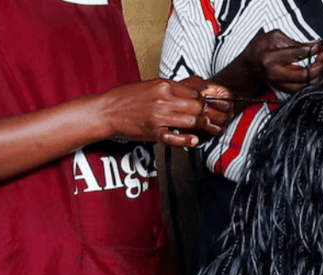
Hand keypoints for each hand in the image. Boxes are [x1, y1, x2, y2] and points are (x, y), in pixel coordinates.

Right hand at [99, 77, 232, 146]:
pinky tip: (194, 140)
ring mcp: (158, 116)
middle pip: (197, 106)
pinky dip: (186, 140)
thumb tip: (195, 86)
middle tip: (215, 117)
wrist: (107, 111)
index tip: (212, 104)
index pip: (195, 92)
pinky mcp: (153, 132)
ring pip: (190, 120)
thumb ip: (173, 87)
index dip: (206, 99)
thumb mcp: (151, 85)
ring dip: (202, 125)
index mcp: (163, 85)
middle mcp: (163, 99)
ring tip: (209, 128)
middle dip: (208, 112)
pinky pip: (174, 136)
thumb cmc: (128, 98)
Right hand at [243, 30, 322, 92]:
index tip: (321, 45)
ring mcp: (279, 84)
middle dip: (319, 66)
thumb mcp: (274, 37)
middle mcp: (275, 73)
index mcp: (271, 57)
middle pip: (304, 75)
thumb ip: (294, 42)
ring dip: (317, 75)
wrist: (250, 63)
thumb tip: (313, 45)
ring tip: (321, 65)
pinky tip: (315, 73)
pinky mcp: (282, 89)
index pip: (299, 53)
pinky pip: (301, 89)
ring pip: (305, 85)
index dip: (314, 49)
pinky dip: (310, 81)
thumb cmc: (261, 47)